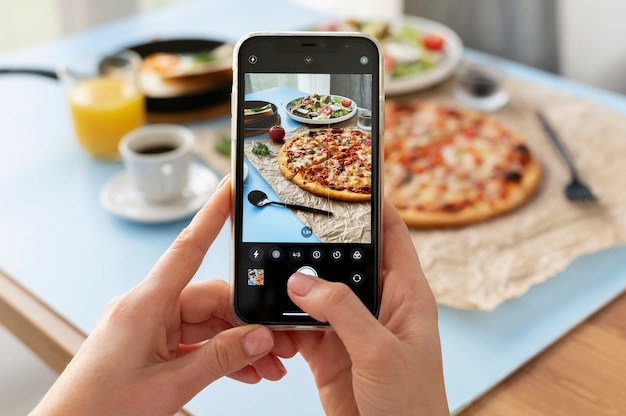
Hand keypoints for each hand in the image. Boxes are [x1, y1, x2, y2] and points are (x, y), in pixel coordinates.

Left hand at [31, 176, 296, 415]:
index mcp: (145, 303)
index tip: (231, 189)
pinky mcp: (152, 345)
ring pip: (208, 323)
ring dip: (238, 343)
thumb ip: (222, 358)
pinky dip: (220, 354)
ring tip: (267, 365)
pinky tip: (245, 370)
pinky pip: (195, 341)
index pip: (188, 248)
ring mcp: (150, 327)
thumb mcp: (171, 385)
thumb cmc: (101, 409)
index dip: (213, 215)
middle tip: (278, 343)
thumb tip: (260, 337)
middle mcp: (148, 307)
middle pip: (211, 298)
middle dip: (248, 321)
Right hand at [287, 199, 448, 415]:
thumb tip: (302, 281)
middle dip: (321, 241)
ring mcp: (352, 327)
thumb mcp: (381, 352)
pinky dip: (284, 318)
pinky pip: (301, 323)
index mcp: (407, 295)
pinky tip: (270, 313)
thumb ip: (342, 312)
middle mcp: (379, 305)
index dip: (375, 204)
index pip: (393, 235)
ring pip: (319, 289)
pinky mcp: (329, 349)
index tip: (350, 177)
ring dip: (297, 282)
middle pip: (348, 257)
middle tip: (293, 219)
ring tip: (273, 264)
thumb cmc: (413, 407)